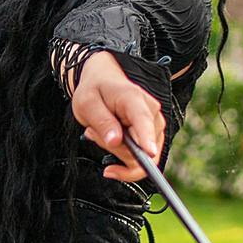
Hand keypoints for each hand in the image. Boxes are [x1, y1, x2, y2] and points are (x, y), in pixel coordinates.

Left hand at [69, 49, 165, 183]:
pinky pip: (142, 160)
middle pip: (140, 146)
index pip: (143, 120)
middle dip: (113, 148)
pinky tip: (109, 147)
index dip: (146, 138)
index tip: (149, 153)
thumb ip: (101, 121)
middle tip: (91, 132)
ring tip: (97, 132)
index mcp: (133, 98)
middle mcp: (151, 112)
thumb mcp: (87, 103)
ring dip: (116, 151)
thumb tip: (115, 141)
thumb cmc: (95, 90)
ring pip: (139, 156)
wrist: (105, 81)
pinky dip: (124, 161)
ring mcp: (154, 125)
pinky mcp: (152, 135)